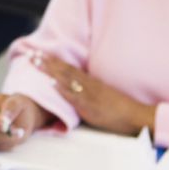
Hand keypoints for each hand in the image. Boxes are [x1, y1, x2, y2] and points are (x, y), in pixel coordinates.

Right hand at [0, 93, 51, 150]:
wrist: (21, 118)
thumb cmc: (18, 107)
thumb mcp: (19, 102)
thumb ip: (12, 106)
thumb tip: (5, 117)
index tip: (4, 125)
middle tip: (17, 132)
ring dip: (6, 138)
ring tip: (19, 132)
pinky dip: (7, 144)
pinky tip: (13, 137)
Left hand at [31, 53, 155, 135]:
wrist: (136, 116)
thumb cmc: (121, 109)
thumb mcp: (104, 96)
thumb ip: (91, 92)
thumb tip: (77, 92)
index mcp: (92, 82)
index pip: (70, 68)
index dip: (55, 61)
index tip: (41, 54)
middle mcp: (89, 85)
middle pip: (65, 70)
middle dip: (47, 62)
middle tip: (32, 53)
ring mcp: (88, 95)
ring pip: (66, 79)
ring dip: (50, 70)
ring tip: (36, 62)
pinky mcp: (90, 106)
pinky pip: (73, 96)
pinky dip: (61, 88)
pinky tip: (50, 82)